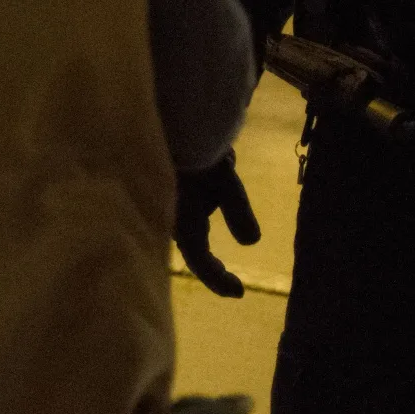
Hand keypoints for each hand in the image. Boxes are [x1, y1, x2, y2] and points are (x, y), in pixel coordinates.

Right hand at [175, 150, 261, 298]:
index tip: (239, 292)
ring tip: (221, 200)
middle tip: (228, 275)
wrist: (163, 121)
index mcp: (183, 226)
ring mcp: (162, 203)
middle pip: (191, 246)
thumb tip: (252, 242)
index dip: (219, 282)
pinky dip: (195, 203)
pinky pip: (181, 204)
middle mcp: (169, 220)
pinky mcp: (162, 186)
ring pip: (186, 224)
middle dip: (208, 260)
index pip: (202, 264)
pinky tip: (210, 175)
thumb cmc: (194, 154)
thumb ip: (237, 211)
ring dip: (203, 224)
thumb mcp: (225, 181)